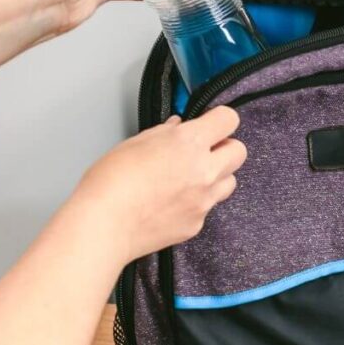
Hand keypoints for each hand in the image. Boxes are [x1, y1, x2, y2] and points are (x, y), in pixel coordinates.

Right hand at [77, 107, 245, 261]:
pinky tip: (172, 203)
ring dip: (216, 176)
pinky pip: (208, 208)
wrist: (104, 224)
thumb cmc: (111, 182)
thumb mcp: (134, 143)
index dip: (219, 120)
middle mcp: (204, 171)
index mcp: (189, 143)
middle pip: (239, 152)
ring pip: (230, 182)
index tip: (210, 124)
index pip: (228, 119)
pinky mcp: (197, 224)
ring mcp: (203, 200)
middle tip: (203, 151)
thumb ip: (163, 134)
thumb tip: (176, 129)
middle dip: (224, 148)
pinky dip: (196, 202)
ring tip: (189, 178)